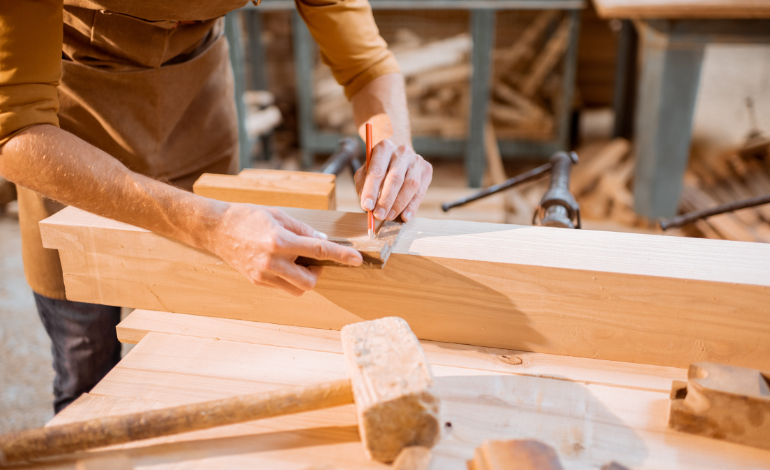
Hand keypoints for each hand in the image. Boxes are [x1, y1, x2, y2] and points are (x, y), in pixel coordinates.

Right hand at [207, 203, 361, 295]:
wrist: (216, 229)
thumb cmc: (248, 217)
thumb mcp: (279, 216)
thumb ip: (303, 230)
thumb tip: (324, 241)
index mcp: (279, 241)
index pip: (318, 250)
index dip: (341, 255)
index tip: (357, 259)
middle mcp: (272, 262)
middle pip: (310, 281)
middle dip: (318, 272)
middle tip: (314, 259)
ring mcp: (263, 275)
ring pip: (297, 289)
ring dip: (305, 278)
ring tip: (297, 261)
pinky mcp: (257, 282)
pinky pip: (283, 287)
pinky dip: (290, 279)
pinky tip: (284, 264)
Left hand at [355, 139, 431, 221]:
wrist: (398, 156)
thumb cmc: (379, 166)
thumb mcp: (365, 171)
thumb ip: (364, 186)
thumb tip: (368, 205)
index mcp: (384, 148)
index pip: (377, 171)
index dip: (371, 190)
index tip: (366, 207)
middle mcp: (402, 151)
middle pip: (395, 178)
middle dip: (386, 200)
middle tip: (379, 215)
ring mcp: (416, 160)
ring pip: (411, 185)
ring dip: (399, 204)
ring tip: (389, 216)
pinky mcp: (426, 170)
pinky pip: (420, 191)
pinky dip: (412, 206)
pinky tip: (405, 216)